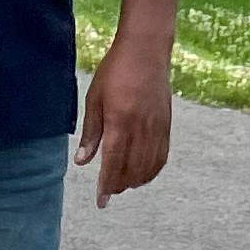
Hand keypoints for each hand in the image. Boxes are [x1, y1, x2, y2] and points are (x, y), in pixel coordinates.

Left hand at [75, 26, 175, 204]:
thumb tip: (82, 161)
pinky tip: (142, 174)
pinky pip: (161, 157)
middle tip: (109, 189)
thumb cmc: (116, 69)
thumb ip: (91, 132)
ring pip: (147, 167)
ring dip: (135, 181)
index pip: (113, 163)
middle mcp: (140, 127)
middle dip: (119, 185)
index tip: (101, 202)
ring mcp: (156, 127)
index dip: (106, 185)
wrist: (146, 48)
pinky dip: (152, 171)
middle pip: (131, 170)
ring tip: (124, 183)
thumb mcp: (95, 98)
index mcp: (120, 121)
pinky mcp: (166, 125)